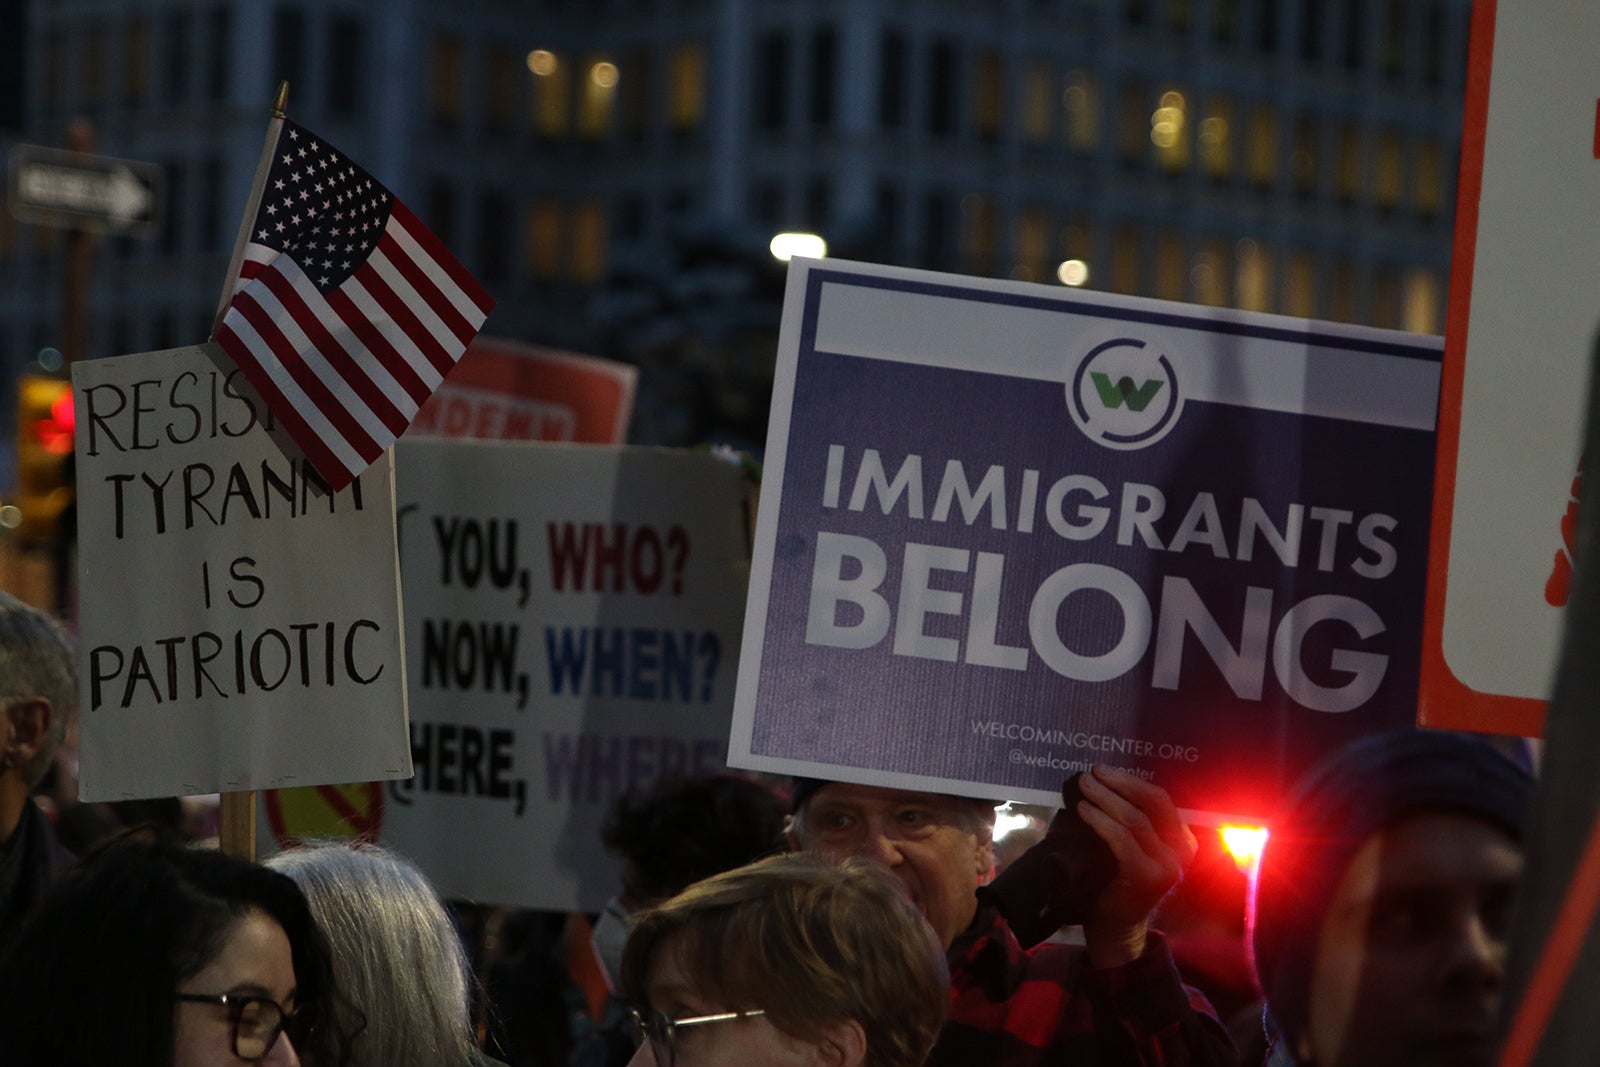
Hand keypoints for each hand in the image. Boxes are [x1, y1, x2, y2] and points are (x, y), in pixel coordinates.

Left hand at [1077, 765, 1196, 967]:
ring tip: (1083, 786)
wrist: (1115, 927)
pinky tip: (1083, 810)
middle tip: (1092, 772)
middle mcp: (1182, 852)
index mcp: (1181, 840)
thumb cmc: (1117, 880)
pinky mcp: (1147, 877)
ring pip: (1136, 818)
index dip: (1130, 780)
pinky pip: (1122, 839)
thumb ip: (1131, 821)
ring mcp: (1167, 866)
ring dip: (1106, 797)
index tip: (1102, 771)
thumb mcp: (1131, 846)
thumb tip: (1101, 781)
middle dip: (1121, 782)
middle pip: (1154, 802)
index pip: (1159, 798)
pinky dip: (1100, 820)